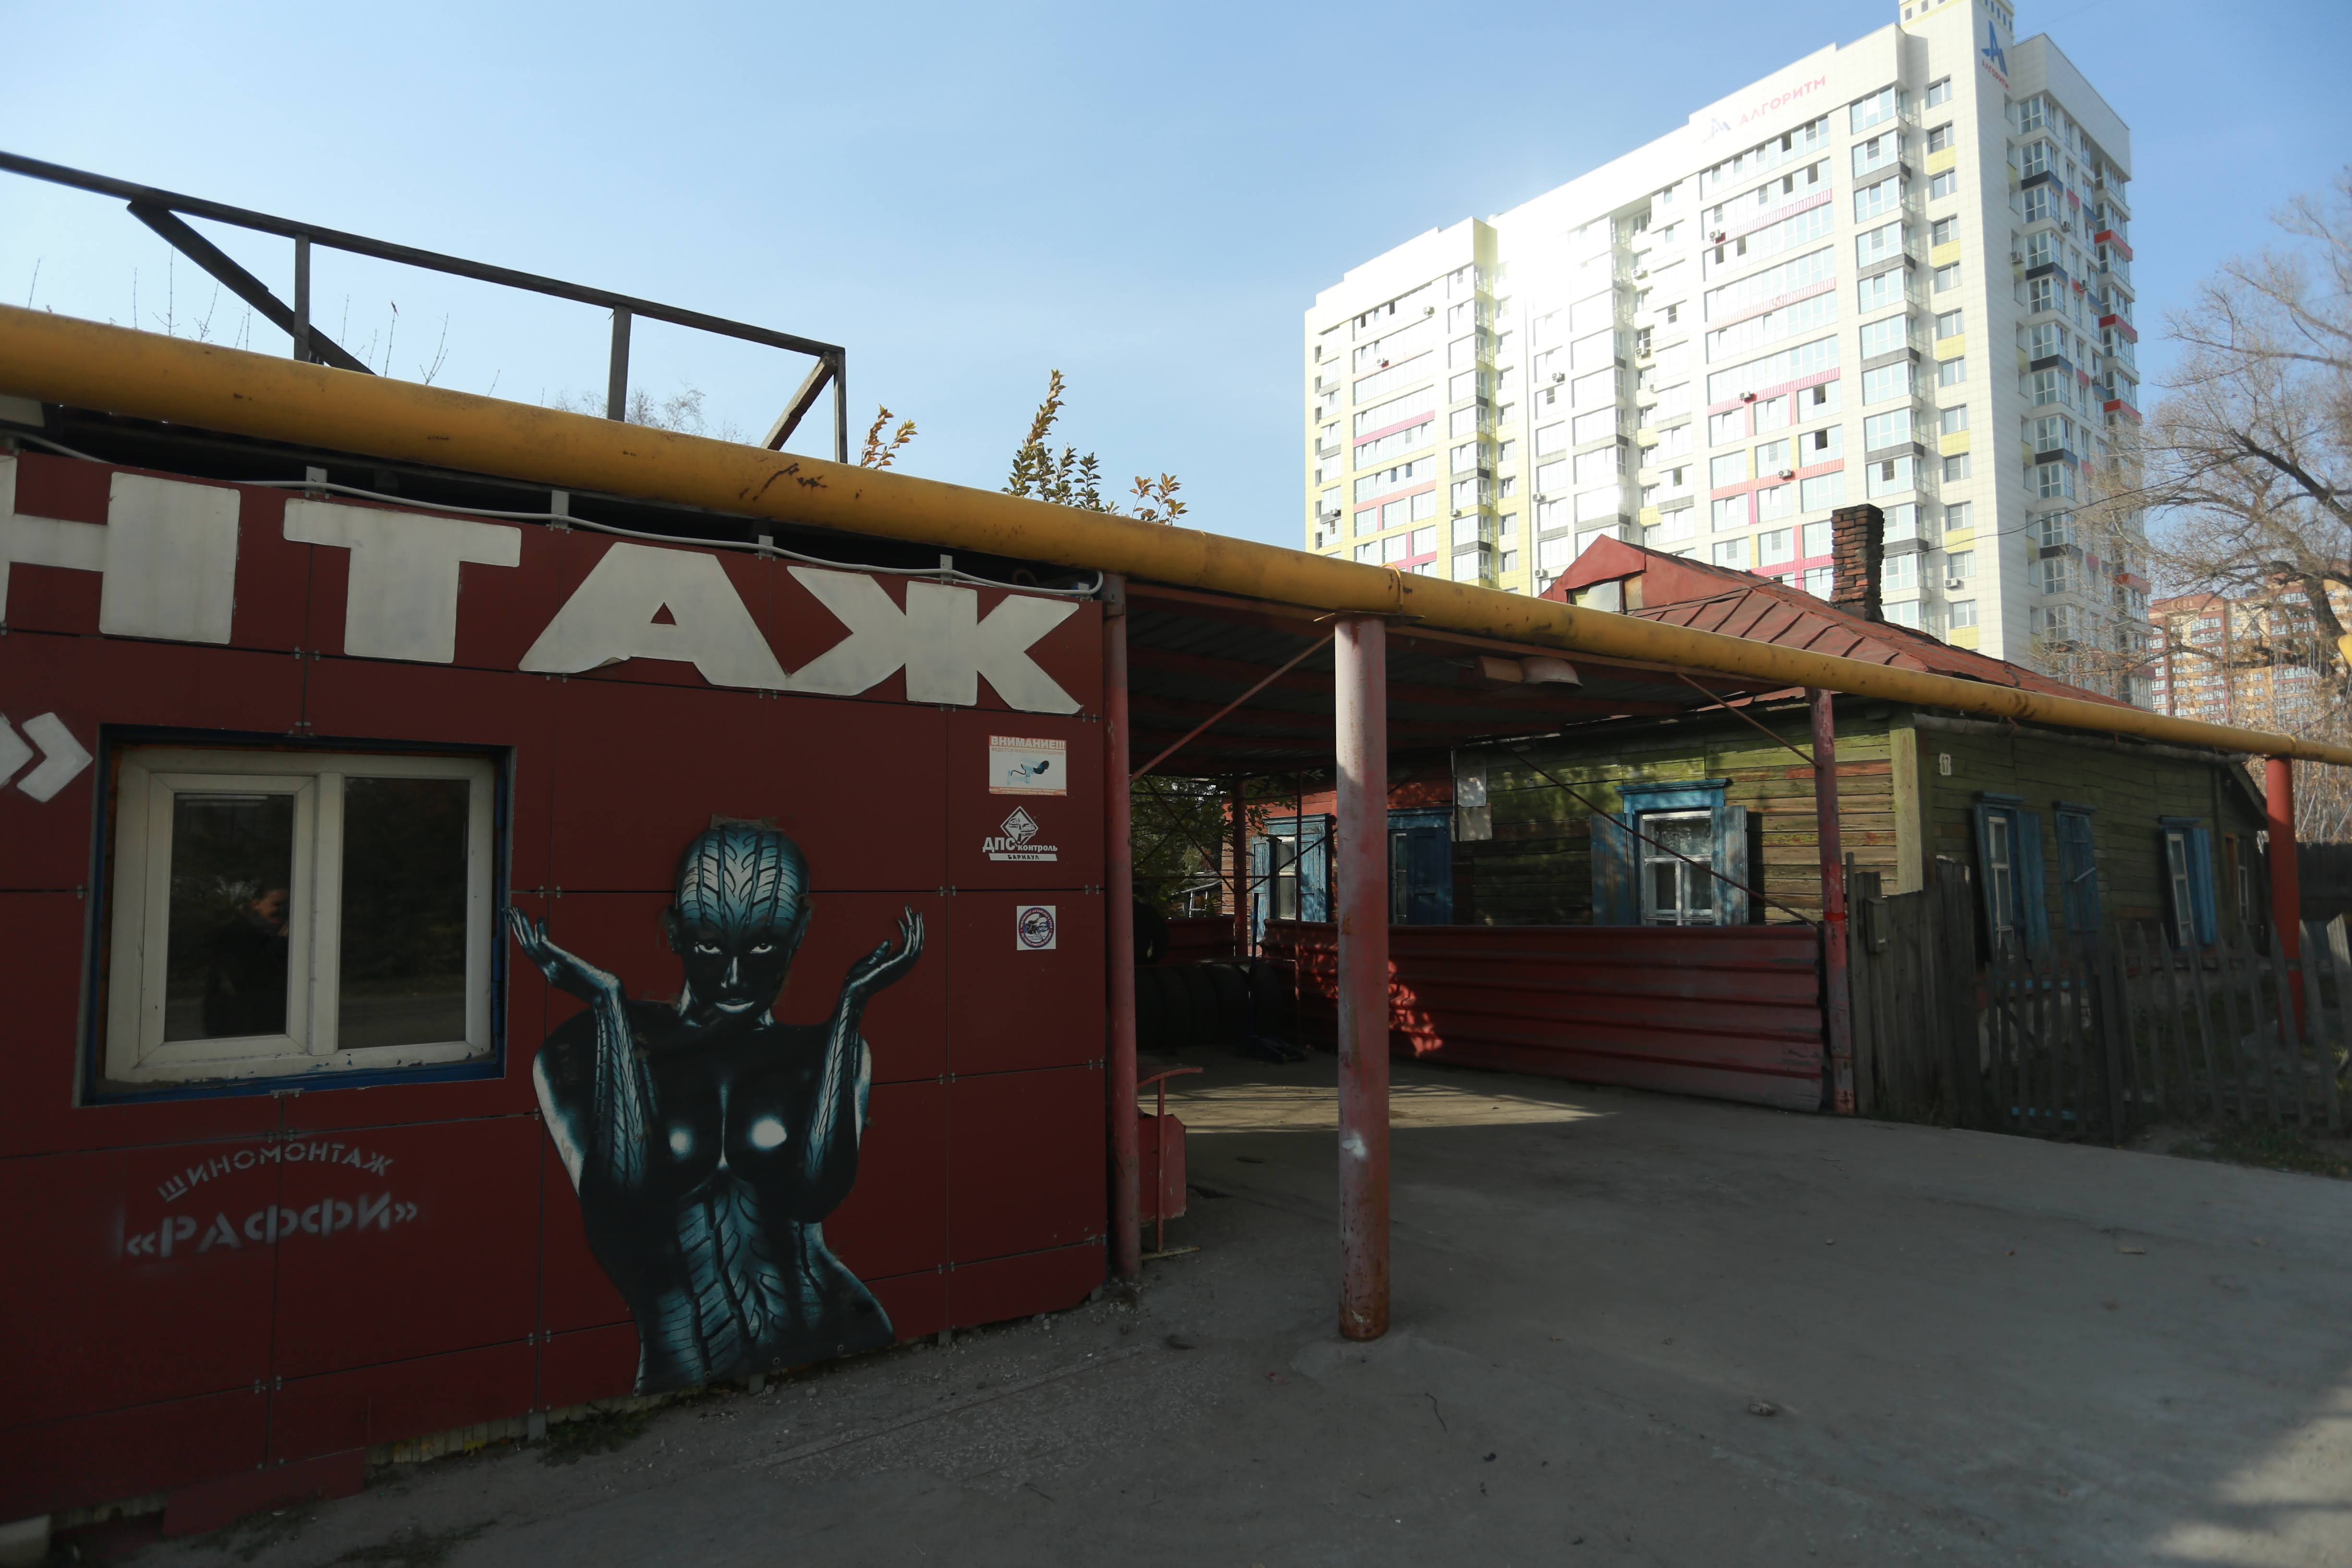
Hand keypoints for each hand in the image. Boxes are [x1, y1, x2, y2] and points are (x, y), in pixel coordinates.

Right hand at [507, 909, 622, 1002]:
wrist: (610, 997)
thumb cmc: (604, 989)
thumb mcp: (586, 979)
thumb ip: (578, 974)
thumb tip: (581, 968)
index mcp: (553, 975)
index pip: (533, 954)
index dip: (523, 937)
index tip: (518, 922)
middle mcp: (550, 972)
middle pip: (527, 947)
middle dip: (517, 928)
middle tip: (509, 910)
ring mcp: (556, 968)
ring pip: (531, 946)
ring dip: (522, 927)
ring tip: (516, 909)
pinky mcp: (565, 962)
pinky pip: (546, 947)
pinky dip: (540, 933)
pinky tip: (540, 918)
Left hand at [843, 906, 923, 998]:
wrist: (852, 991)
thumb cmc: (858, 979)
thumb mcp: (869, 960)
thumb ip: (880, 951)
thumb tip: (889, 940)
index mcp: (895, 965)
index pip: (907, 946)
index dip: (907, 931)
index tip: (902, 917)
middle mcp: (901, 966)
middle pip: (916, 944)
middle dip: (917, 927)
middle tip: (917, 912)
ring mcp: (900, 966)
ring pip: (916, 945)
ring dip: (917, 929)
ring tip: (915, 914)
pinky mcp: (896, 965)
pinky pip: (909, 949)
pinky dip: (912, 937)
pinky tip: (910, 925)